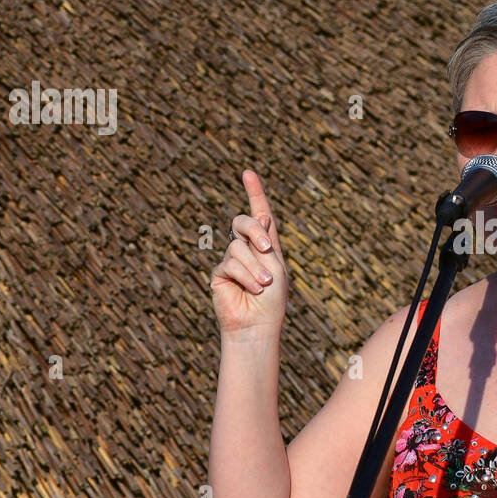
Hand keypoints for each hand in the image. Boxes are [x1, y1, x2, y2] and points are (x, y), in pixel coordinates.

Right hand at [210, 169, 287, 336]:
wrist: (259, 324)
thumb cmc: (273, 299)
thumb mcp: (276, 266)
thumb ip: (267, 241)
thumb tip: (263, 215)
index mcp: (266, 244)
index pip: (259, 213)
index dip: (254, 193)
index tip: (248, 173)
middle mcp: (248, 248)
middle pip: (244, 222)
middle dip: (255, 231)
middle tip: (267, 248)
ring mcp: (232, 260)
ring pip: (238, 246)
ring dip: (256, 266)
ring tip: (263, 284)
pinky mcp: (220, 273)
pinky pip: (230, 263)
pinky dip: (246, 275)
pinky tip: (253, 289)